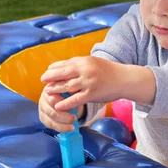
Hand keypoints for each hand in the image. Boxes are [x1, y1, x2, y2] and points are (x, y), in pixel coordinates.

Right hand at [38, 84, 83, 132]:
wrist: (64, 97)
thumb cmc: (68, 93)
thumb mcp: (72, 91)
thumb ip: (72, 94)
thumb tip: (76, 100)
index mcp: (49, 90)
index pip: (53, 100)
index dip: (63, 105)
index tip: (73, 107)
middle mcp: (43, 100)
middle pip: (51, 112)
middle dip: (63, 117)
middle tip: (74, 118)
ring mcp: (42, 110)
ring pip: (50, 121)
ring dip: (62, 126)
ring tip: (72, 127)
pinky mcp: (43, 118)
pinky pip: (50, 125)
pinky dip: (60, 128)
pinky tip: (67, 129)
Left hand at [41, 56, 155, 111]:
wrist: (125, 79)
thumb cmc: (109, 71)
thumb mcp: (94, 63)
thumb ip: (80, 65)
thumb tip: (64, 68)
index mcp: (84, 61)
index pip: (64, 64)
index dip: (54, 69)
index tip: (48, 72)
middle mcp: (85, 70)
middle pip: (62, 74)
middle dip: (50, 77)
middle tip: (43, 81)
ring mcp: (88, 82)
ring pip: (67, 86)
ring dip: (55, 90)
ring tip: (47, 93)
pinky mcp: (92, 94)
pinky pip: (75, 99)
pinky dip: (65, 103)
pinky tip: (58, 106)